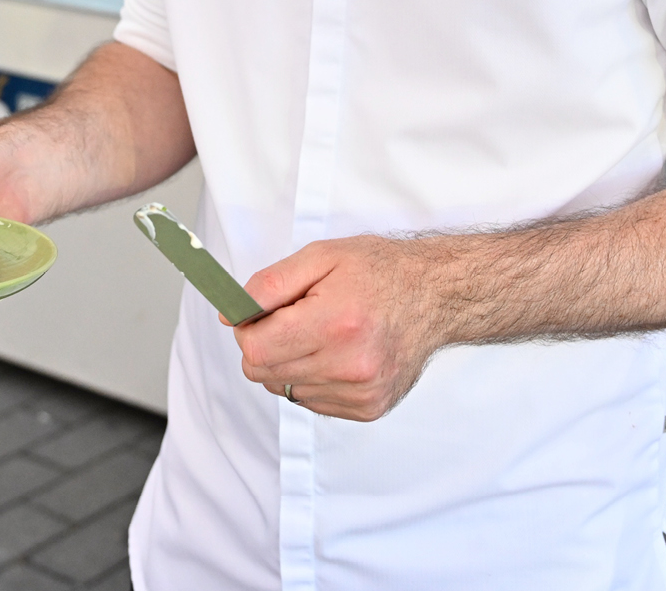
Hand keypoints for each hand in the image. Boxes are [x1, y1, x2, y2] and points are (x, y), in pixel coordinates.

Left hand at [232, 236, 445, 421]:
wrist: (434, 295)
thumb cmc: (378, 270)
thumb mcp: (321, 256)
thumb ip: (270, 285)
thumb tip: (232, 315)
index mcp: (336, 323)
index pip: (256, 349)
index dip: (248, 329)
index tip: (262, 312)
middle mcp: (350, 365)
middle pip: (264, 373)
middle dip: (265, 344)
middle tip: (292, 318)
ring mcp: (361, 393)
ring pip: (285, 389)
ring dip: (290, 362)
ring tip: (321, 332)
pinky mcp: (368, 408)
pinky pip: (311, 401)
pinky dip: (312, 377)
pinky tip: (336, 351)